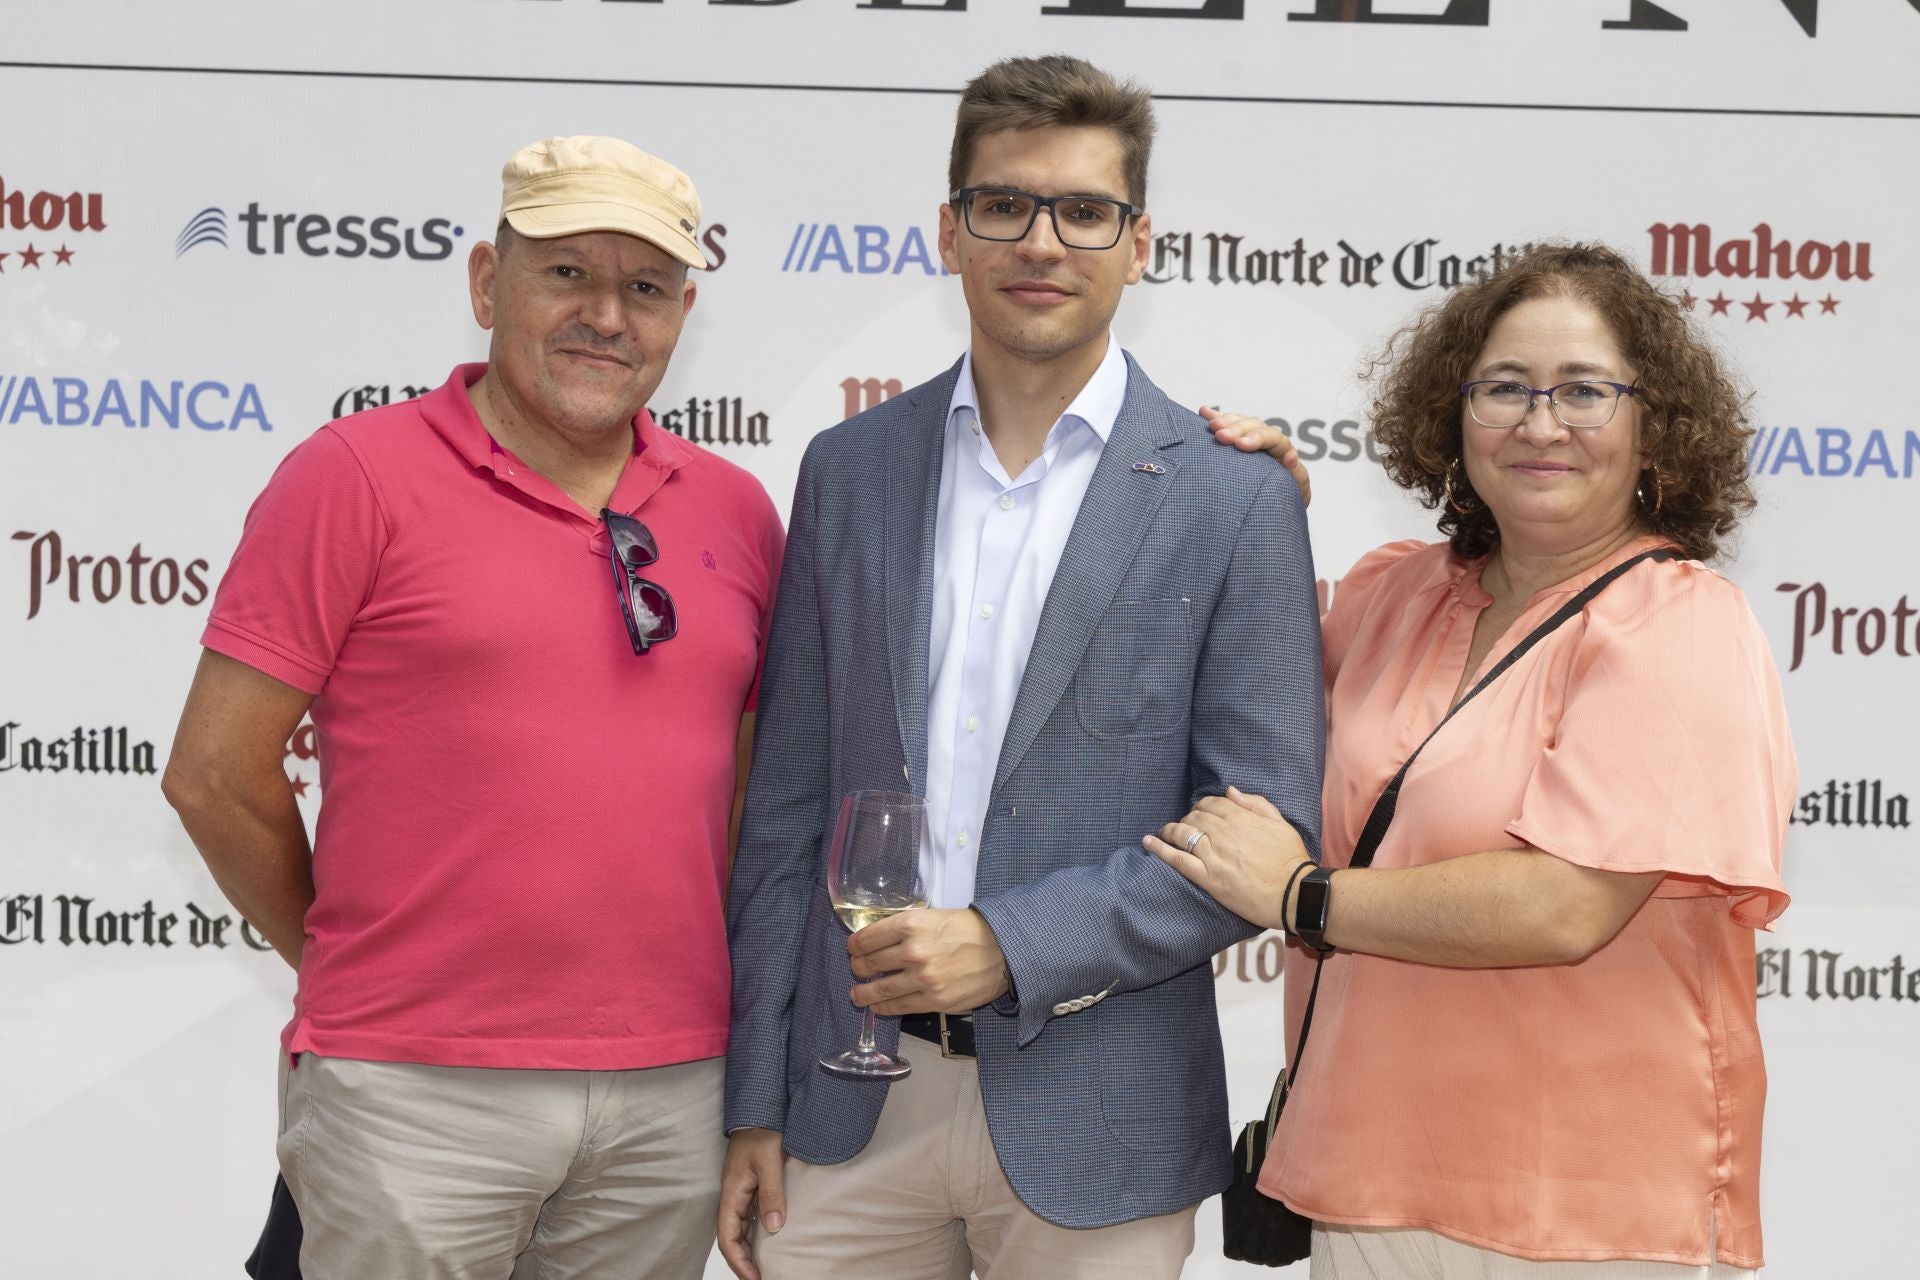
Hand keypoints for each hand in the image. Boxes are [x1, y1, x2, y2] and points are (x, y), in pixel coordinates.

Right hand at [717, 1128, 785, 1279]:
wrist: (761, 1111)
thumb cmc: (762, 1132)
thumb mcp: (769, 1160)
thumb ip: (771, 1193)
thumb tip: (774, 1228)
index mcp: (731, 1194)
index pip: (727, 1238)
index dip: (738, 1262)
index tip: (754, 1278)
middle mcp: (733, 1197)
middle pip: (732, 1238)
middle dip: (743, 1262)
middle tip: (762, 1278)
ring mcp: (741, 1194)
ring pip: (740, 1230)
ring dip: (749, 1250)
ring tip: (764, 1268)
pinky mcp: (751, 1188)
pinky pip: (750, 1218)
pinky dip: (756, 1234)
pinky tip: (768, 1242)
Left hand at [848, 907, 1009, 1014]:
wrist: (1003, 950)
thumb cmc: (971, 929)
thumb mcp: (934, 915)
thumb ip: (908, 927)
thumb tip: (883, 938)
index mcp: (911, 924)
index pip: (868, 937)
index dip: (855, 945)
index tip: (853, 949)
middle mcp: (912, 951)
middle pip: (870, 963)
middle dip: (859, 968)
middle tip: (858, 969)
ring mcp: (922, 978)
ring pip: (880, 988)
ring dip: (863, 992)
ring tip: (857, 994)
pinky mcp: (933, 1000)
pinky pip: (899, 1006)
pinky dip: (883, 1007)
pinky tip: (877, 1006)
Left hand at [1144, 786, 1309, 931]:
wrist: (1295, 894)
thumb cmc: (1291, 858)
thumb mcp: (1280, 823)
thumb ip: (1255, 803)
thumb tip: (1230, 791)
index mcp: (1241, 818)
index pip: (1211, 803)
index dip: (1202, 807)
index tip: (1200, 813)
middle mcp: (1224, 833)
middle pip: (1194, 817)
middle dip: (1187, 819)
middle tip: (1186, 826)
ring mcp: (1214, 856)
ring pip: (1183, 835)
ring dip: (1170, 830)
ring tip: (1164, 832)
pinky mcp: (1207, 878)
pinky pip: (1177, 860)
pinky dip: (1159, 849)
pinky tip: (1148, 842)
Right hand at [1200, 407, 1311, 507]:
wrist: (1273, 504)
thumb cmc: (1285, 498)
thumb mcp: (1297, 490)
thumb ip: (1297, 475)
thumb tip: (1291, 456)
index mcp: (1282, 449)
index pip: (1272, 438)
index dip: (1257, 439)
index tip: (1240, 445)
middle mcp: (1266, 439)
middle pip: (1253, 426)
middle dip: (1236, 429)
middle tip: (1221, 436)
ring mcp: (1249, 437)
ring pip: (1239, 422)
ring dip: (1224, 422)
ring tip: (1212, 426)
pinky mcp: (1235, 441)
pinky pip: (1226, 425)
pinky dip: (1215, 418)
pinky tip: (1204, 412)